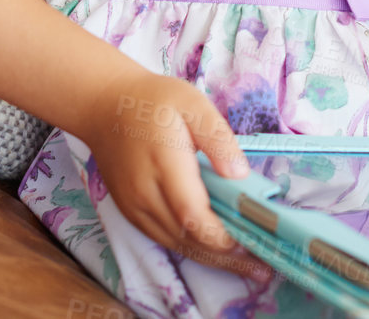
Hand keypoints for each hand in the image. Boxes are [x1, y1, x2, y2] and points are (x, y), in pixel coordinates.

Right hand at [82, 69, 273, 283]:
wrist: (104, 107)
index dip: (222, 235)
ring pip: (177, 244)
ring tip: (248, 268)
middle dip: (227, 257)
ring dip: (212, 260)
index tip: (254, 241)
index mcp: (164, 164)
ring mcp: (135, 207)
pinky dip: (193, 249)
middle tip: (264, 267)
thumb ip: (218, 138)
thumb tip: (239, 175)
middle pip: (187, 237)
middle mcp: (145, 193)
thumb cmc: (153, 101)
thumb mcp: (192, 104)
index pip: (192, 214)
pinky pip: (164, 239)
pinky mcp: (131, 212)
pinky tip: (216, 252)